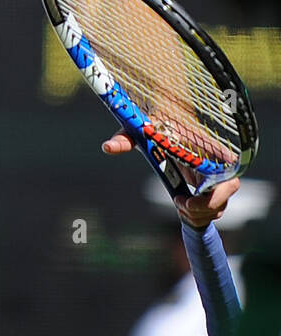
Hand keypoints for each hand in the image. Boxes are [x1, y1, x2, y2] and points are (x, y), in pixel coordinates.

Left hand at [102, 130, 239, 226]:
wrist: (167, 120)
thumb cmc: (157, 123)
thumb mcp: (140, 130)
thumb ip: (125, 139)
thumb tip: (107, 147)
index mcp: (208, 151)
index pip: (228, 178)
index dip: (213, 196)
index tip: (182, 199)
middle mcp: (217, 166)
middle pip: (223, 199)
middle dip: (201, 210)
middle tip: (179, 205)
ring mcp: (215, 178)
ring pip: (218, 208)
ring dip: (198, 214)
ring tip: (178, 205)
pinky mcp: (209, 187)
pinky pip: (213, 209)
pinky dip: (199, 215)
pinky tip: (181, 206)